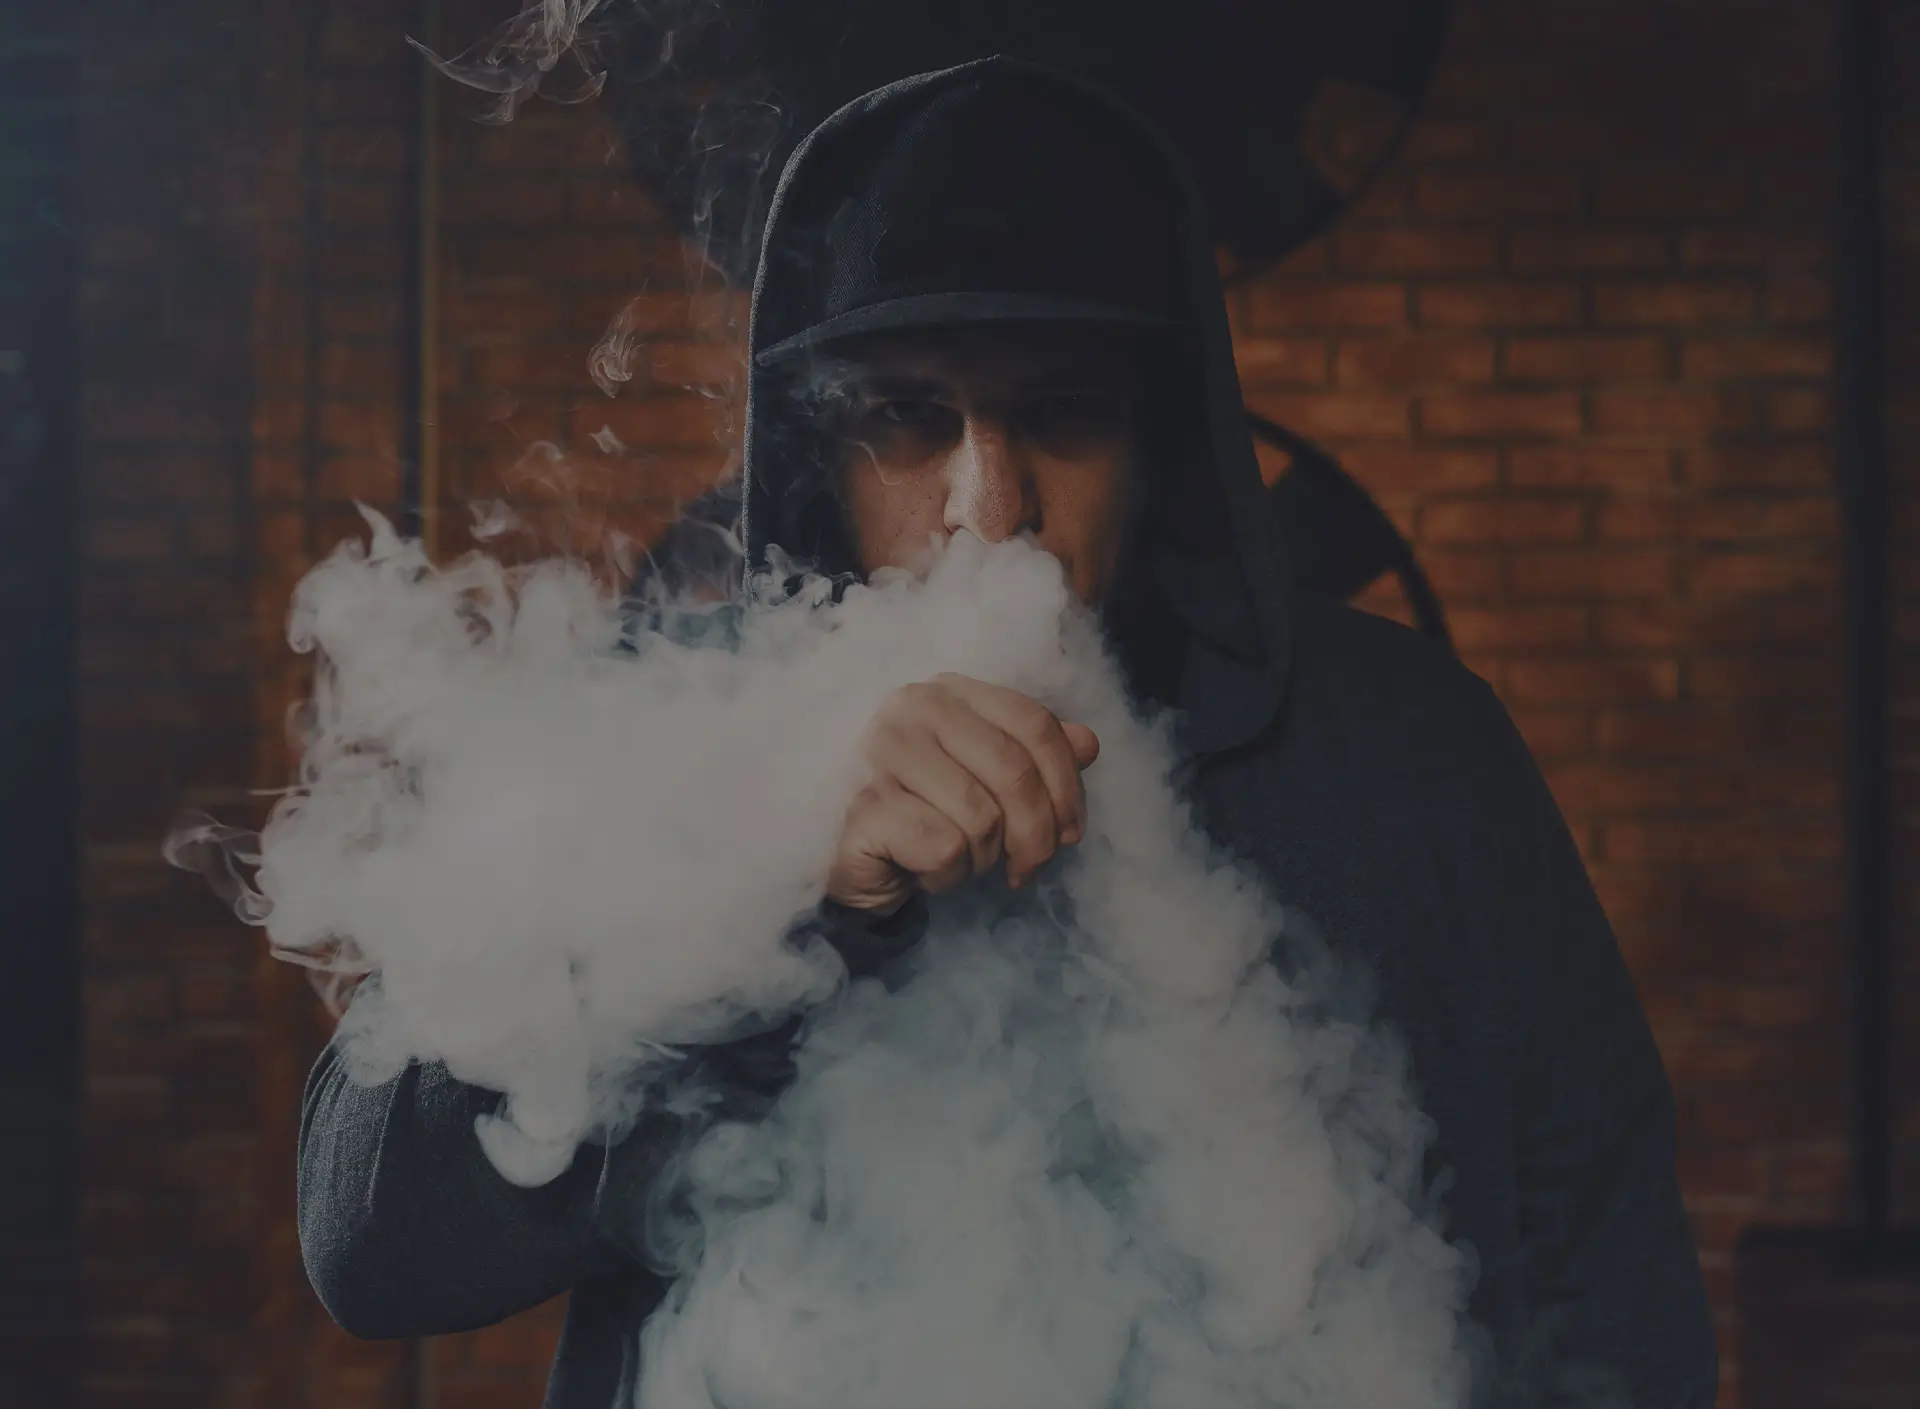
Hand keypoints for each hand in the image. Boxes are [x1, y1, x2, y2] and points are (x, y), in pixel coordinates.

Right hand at [825, 673, 1100, 915]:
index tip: (1069, 832)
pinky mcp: (866, 805)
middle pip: (1015, 771)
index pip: (1035, 723)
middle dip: (1036, 834)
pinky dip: (948, 874)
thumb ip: (1036, 757)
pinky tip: (923, 869)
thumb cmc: (927, 815)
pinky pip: (945, 848)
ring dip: (984, 858)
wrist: (857, 862)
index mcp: (951, 692)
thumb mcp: (988, 782)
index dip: (1067, 783)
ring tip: (960, 860)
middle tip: (1026, 868)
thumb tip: (1089, 744)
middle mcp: (913, 709)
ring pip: (982, 817)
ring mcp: (882, 753)